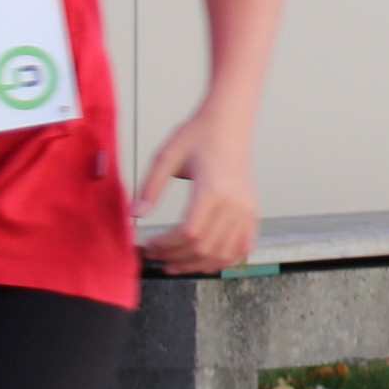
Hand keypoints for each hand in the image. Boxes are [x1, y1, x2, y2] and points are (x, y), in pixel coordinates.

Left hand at [136, 110, 261, 273]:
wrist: (230, 123)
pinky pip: (244, 247)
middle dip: (177, 258)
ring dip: (199, 265)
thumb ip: (150, 187)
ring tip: (176, 265)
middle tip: (155, 257)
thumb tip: (135, 215)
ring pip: (225, 253)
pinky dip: (226, 260)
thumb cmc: (198, 135)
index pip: (190, 233)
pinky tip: (207, 261)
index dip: (167, 246)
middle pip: (206, 247)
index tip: (148, 246)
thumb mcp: (166, 157)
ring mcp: (247, 209)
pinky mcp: (253, 211)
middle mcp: (235, 203)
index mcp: (213, 189)